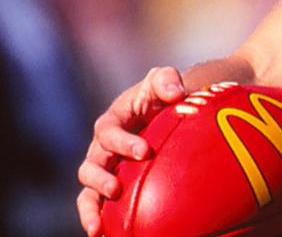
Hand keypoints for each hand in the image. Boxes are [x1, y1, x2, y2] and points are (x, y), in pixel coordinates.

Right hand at [76, 67, 186, 235]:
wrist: (166, 108)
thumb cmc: (162, 93)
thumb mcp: (163, 80)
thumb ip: (166, 79)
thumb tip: (176, 92)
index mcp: (112, 121)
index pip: (108, 132)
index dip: (122, 142)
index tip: (144, 151)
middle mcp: (102, 147)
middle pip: (91, 165)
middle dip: (102, 178)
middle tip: (118, 188)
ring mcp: (106, 167)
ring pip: (87, 190)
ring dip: (92, 205)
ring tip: (101, 223)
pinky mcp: (112, 183)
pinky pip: (96, 204)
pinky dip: (96, 218)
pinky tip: (104, 233)